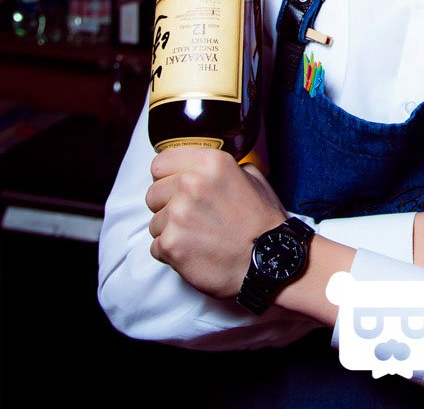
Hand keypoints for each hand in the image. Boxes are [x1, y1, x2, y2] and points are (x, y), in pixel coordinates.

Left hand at [146, 146, 287, 300]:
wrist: (271, 261)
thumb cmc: (263, 223)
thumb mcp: (253, 179)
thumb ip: (225, 168)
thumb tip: (206, 168)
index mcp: (210, 162)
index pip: (161, 163)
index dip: (167, 178)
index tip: (175, 189)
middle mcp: (191, 183)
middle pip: (153, 193)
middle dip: (167, 206)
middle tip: (191, 219)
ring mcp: (178, 214)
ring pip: (154, 222)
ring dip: (171, 232)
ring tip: (199, 238)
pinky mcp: (171, 244)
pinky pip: (156, 247)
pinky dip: (172, 253)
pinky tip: (195, 253)